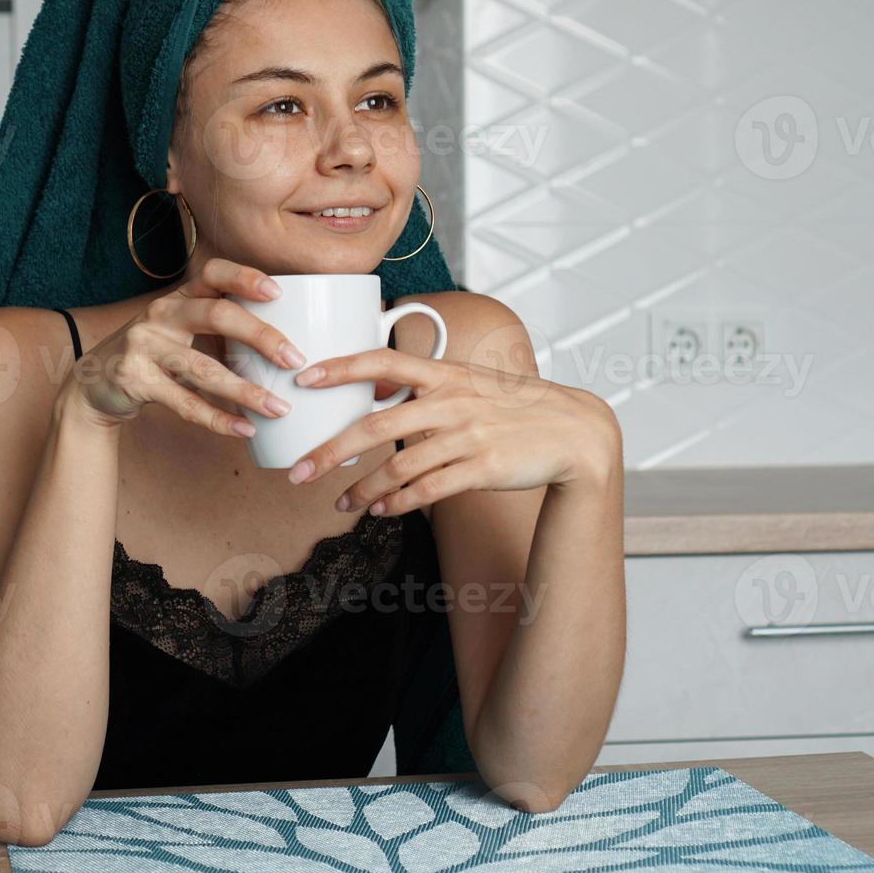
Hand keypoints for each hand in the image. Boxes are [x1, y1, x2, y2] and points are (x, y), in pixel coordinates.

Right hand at [63, 258, 305, 435]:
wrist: (95, 382)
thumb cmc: (156, 354)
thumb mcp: (183, 331)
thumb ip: (222, 331)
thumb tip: (287, 346)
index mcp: (179, 296)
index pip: (213, 272)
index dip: (245, 277)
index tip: (279, 292)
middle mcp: (161, 313)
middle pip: (217, 315)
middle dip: (261, 336)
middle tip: (295, 360)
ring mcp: (144, 345)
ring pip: (203, 368)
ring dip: (246, 391)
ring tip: (279, 408)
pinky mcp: (134, 379)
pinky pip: (185, 402)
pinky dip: (218, 419)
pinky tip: (244, 429)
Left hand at [285, 346, 621, 515]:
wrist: (574, 433)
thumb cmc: (516, 408)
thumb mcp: (473, 384)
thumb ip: (427, 389)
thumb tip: (374, 397)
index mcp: (446, 374)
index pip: (384, 361)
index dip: (341, 368)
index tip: (303, 378)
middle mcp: (453, 402)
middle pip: (376, 426)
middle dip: (330, 451)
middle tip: (299, 471)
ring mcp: (469, 436)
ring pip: (398, 466)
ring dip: (362, 489)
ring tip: (341, 504)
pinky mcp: (483, 468)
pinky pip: (428, 490)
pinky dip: (398, 503)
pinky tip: (380, 511)